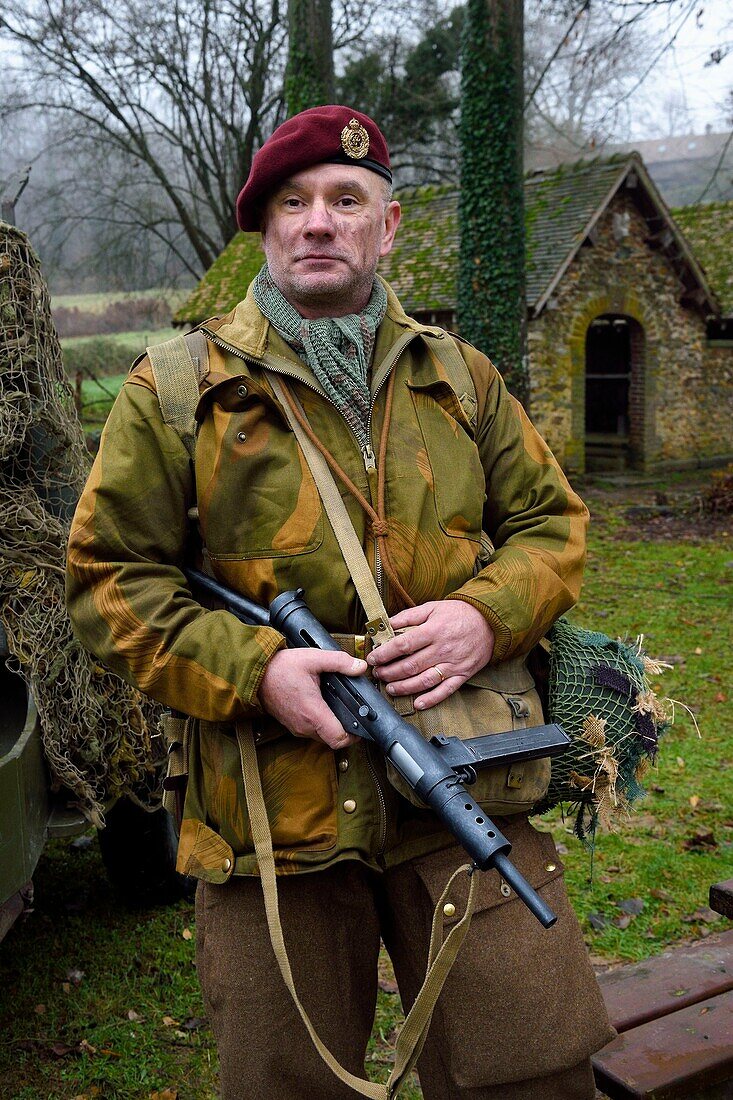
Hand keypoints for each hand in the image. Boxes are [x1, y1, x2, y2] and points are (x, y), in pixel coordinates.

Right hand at [258, 648, 367, 749]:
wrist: (256, 673)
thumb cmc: (280, 667)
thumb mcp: (313, 658)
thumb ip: (339, 662)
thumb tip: (359, 667)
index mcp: (312, 712)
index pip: (339, 739)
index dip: (355, 736)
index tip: (361, 726)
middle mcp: (304, 725)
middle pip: (332, 738)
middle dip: (345, 727)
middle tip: (352, 711)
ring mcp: (296, 727)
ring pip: (322, 735)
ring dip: (331, 724)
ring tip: (336, 706)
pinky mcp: (291, 725)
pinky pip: (310, 730)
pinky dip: (319, 721)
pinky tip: (321, 705)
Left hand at [366, 600, 493, 710]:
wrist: (490, 621)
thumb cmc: (459, 614)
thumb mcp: (433, 607)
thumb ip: (409, 616)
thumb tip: (387, 623)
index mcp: (433, 631)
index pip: (403, 644)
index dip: (385, 653)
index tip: (373, 658)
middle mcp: (442, 649)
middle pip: (410, 665)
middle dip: (390, 672)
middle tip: (378, 674)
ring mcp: (453, 664)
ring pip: (424, 681)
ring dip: (404, 687)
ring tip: (391, 688)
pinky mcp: (462, 675)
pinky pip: (445, 690)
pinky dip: (431, 699)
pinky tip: (417, 704)